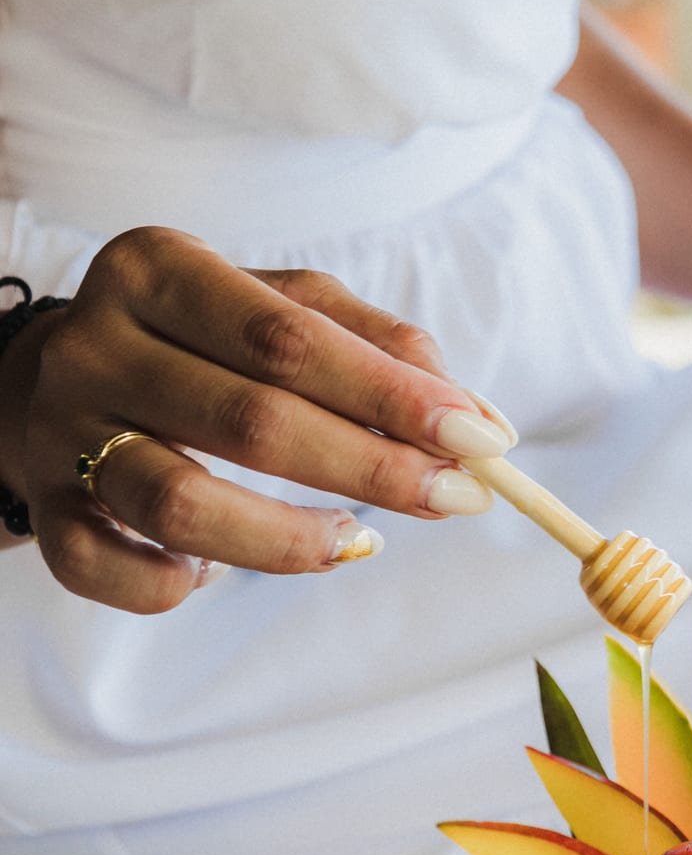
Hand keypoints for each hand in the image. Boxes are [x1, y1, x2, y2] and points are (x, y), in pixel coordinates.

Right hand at [0, 227, 513, 611]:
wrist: (45, 381)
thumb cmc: (197, 345)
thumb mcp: (278, 312)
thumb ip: (377, 350)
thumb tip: (482, 421)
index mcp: (159, 270)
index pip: (290, 340)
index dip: (393, 397)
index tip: (481, 440)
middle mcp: (97, 344)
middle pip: (250, 421)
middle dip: (373, 470)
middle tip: (456, 499)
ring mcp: (62, 433)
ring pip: (180, 505)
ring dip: (291, 540)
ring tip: (356, 542)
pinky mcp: (48, 513)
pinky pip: (113, 573)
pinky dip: (180, 584)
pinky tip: (221, 569)